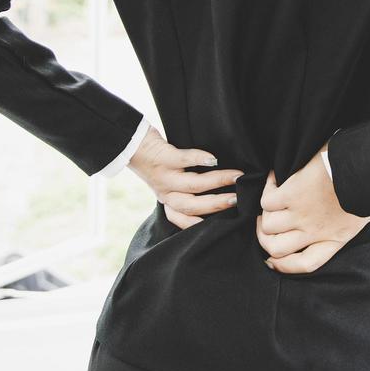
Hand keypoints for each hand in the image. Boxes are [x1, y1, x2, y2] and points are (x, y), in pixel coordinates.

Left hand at [128, 124, 242, 229]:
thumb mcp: (167, 184)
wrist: (131, 143)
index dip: (201, 226)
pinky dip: (199, 159)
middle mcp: (166, 193)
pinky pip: (183, 160)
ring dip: (217, 182)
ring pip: (192, 185)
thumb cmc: (158, 163)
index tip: (222, 226)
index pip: (183, 221)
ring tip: (236, 177)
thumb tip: (221, 193)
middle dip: (218, 204)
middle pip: (192, 206)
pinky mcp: (164, 158)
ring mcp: (164, 176)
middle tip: (238, 199)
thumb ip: (186, 192)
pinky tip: (214, 159)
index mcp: (168, 201)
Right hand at [256, 148, 369, 273]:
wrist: (362, 166)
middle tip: (268, 226)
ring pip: (268, 226)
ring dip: (265, 215)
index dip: (285, 268)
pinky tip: (274, 178)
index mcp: (333, 239)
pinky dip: (267, 189)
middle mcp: (312, 231)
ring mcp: (299, 213)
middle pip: (276, 249)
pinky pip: (266, 200)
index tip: (273, 262)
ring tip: (270, 204)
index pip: (305, 265)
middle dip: (267, 240)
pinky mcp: (290, 193)